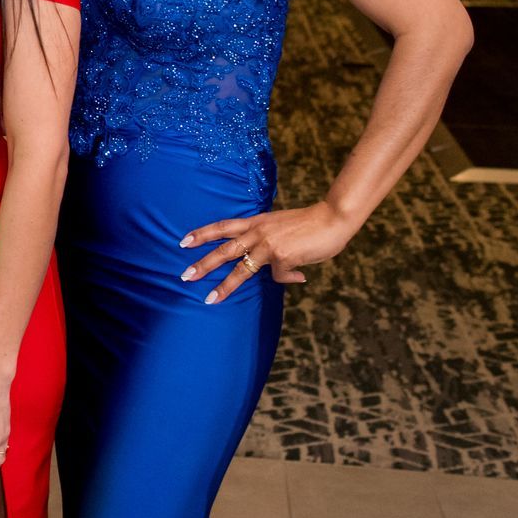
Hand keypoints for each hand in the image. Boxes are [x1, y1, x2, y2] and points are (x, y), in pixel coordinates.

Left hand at [179, 203, 359, 303]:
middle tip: (185, 275)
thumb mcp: (281, 227)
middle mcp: (258, 232)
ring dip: (225, 286)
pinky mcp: (282, 258)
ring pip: (241, 269)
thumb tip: (275, 272)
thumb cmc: (310, 223)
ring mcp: (269, 245)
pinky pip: (279, 276)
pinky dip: (289, 278)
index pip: (222, 226)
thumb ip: (269, 244)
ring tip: (209, 299)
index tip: (183, 242)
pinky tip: (301, 273)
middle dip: (203, 264)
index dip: (202, 233)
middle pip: (224, 249)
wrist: (333, 218)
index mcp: (256, 222)